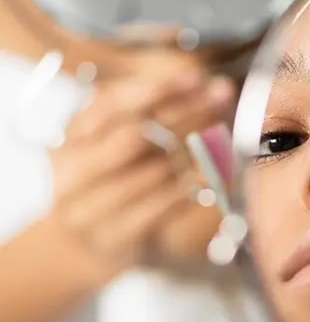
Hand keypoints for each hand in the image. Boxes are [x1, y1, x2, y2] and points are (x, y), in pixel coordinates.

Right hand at [47, 69, 233, 272]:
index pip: (112, 103)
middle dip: (185, 112)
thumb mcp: (116, 140)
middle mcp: (72, 172)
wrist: (90, 243)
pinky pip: (162, 207)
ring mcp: (90, 209)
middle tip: (222, 96)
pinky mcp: (115, 238)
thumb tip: (202, 84)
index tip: (198, 78)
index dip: (158, 88)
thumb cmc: (114, 180)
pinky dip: (192, 188)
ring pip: (152, 171)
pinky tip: (215, 172)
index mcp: (71, 138)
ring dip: (196, 150)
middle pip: (135, 135)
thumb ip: (149, 111)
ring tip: (226, 132)